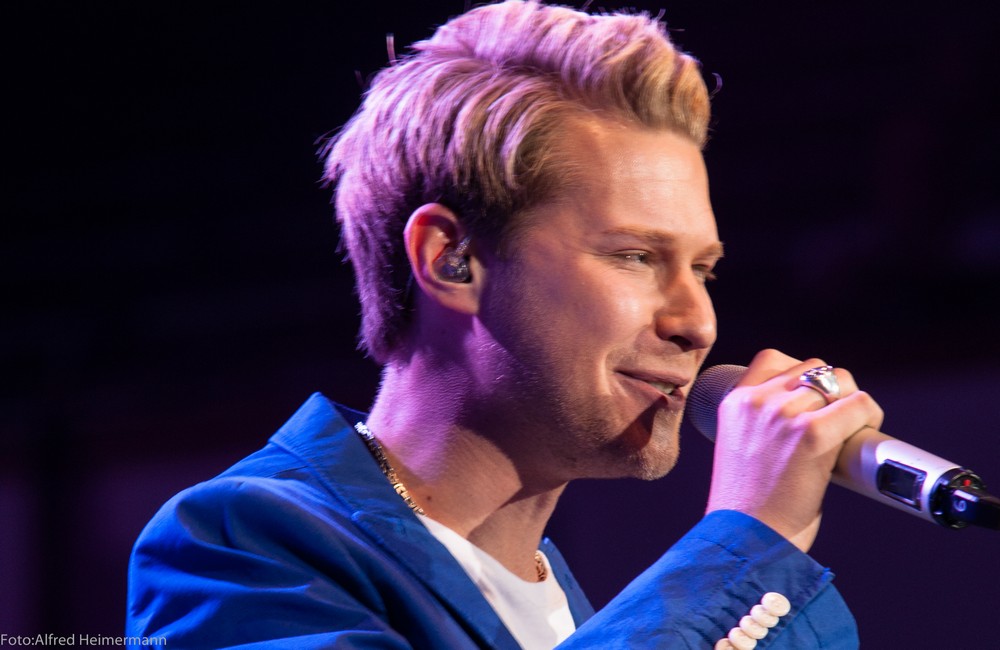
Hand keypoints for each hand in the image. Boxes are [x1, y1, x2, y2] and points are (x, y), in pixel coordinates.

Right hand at [705, 349, 883, 551]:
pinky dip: (869, 416)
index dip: (801, 375)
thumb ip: (763, 423)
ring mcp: (783, 414)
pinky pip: (858, 404)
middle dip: (831, 390)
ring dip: (850, 401)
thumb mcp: (740, 447)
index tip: (812, 400)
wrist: (745, 538)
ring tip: (852, 429)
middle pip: (812, 367)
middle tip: (838, 421)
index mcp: (733, 402)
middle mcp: (756, 401)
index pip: (773, 358)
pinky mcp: (811, 433)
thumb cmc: (748, 506)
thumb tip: (812, 413)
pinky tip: (864, 435)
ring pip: (838, 380)